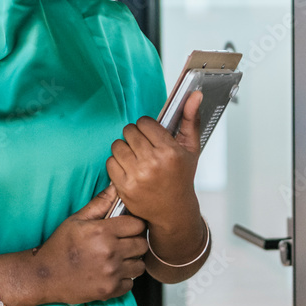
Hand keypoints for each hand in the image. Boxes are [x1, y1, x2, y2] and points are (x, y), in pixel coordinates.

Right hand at [33, 185, 147, 305]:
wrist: (44, 276)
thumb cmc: (59, 246)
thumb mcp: (76, 220)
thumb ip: (99, 203)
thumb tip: (115, 187)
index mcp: (102, 232)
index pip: (138, 224)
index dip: (133, 224)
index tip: (126, 227)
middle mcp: (110, 252)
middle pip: (142, 244)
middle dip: (134, 242)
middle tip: (122, 242)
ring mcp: (111, 273)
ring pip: (140, 265)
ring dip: (132, 261)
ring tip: (117, 258)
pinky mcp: (110, 290)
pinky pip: (131, 283)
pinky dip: (124, 279)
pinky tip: (111, 273)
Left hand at [105, 90, 204, 227]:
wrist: (173, 212)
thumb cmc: (181, 178)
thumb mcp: (190, 149)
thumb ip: (191, 119)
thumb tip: (196, 94)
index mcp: (170, 152)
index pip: (145, 122)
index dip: (147, 127)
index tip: (151, 135)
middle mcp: (153, 163)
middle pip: (129, 131)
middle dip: (135, 136)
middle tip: (143, 147)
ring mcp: (137, 176)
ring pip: (117, 145)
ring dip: (124, 149)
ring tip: (135, 157)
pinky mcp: (124, 188)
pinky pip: (110, 162)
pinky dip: (116, 164)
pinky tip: (129, 169)